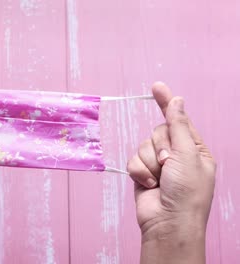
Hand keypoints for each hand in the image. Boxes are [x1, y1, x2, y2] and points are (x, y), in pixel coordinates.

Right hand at [127, 82, 215, 262]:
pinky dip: (139, 172)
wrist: (168, 222)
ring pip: (142, 146)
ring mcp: (158, 165)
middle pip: (157, 132)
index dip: (167, 103)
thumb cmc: (187, 192)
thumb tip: (177, 101)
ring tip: (160, 179)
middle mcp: (176, 155)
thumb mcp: (188, 155)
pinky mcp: (142, 174)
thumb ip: (178, 126)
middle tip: (169, 164)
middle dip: (160, 147)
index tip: (157, 87)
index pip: (178, 119)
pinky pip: (133, 160)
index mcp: (194, 149)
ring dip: (150, 163)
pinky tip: (149, 185)